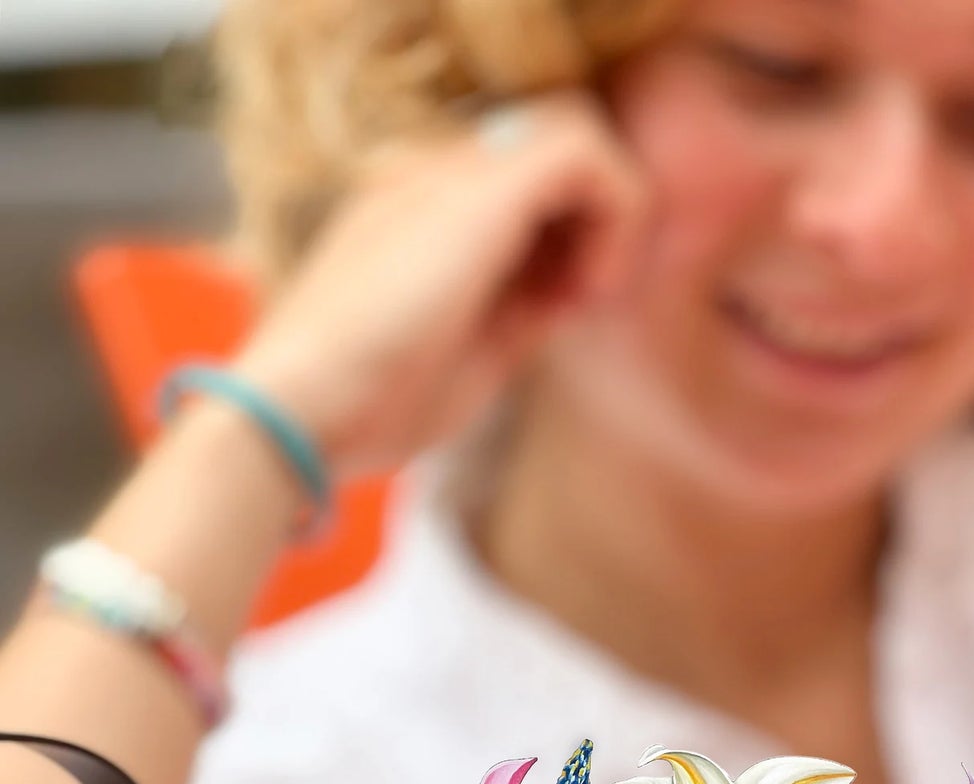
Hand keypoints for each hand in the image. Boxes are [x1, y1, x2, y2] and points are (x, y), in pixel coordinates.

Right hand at [233, 94, 647, 476]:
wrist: (304, 407)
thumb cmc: (372, 404)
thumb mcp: (470, 356)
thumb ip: (519, 314)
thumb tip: (569, 292)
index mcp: (419, 211)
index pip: (520, 188)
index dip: (567, 242)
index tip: (564, 311)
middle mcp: (434, 177)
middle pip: (548, 153)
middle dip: (594, 219)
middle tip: (587, 296)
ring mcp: (450, 173)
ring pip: (573, 134)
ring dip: (610, 213)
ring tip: (590, 290)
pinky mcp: (478, 190)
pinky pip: (584, 153)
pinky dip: (616, 214)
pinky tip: (589, 285)